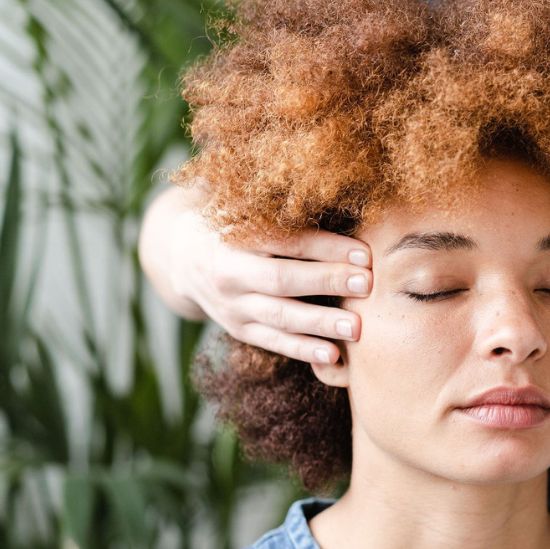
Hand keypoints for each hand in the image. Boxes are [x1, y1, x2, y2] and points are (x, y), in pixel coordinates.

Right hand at [167, 205, 372, 364]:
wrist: (182, 257)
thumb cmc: (233, 224)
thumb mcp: (247, 208)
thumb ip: (283, 209)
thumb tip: (338, 192)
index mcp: (235, 237)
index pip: (286, 242)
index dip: (327, 246)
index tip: (365, 253)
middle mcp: (230, 273)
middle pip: (282, 280)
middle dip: (327, 281)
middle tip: (367, 285)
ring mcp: (232, 306)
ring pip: (280, 317)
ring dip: (320, 323)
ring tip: (357, 328)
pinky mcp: (239, 329)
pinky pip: (273, 342)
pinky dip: (303, 350)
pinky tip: (334, 356)